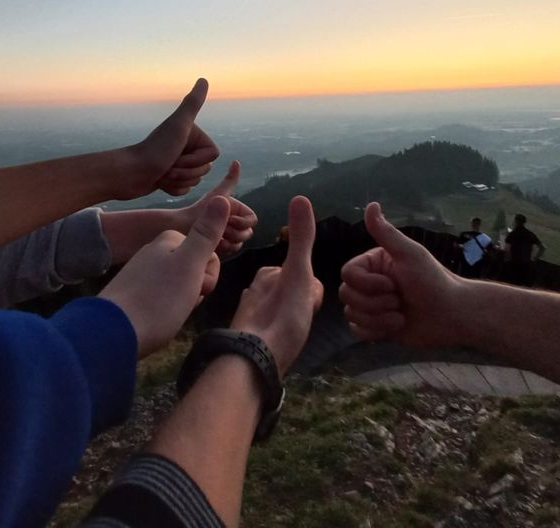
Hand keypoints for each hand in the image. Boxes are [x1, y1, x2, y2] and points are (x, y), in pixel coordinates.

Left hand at [99, 196, 230, 358]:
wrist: (113, 332)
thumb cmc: (159, 298)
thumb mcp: (190, 264)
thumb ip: (206, 233)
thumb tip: (222, 198)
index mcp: (168, 241)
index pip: (207, 253)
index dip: (208, 274)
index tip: (198, 287)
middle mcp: (153, 253)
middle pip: (193, 270)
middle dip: (196, 289)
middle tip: (184, 302)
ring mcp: (141, 274)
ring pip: (179, 287)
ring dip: (183, 302)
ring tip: (169, 314)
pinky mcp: (132, 295)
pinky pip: (161, 299)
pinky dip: (165, 310)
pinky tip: (158, 320)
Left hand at [123, 78, 219, 197]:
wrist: (130, 173)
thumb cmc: (155, 150)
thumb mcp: (178, 125)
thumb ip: (193, 103)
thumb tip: (203, 79)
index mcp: (192, 135)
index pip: (213, 155)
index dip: (196, 159)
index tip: (177, 153)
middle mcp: (186, 147)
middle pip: (205, 169)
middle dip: (186, 171)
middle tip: (167, 164)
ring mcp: (179, 163)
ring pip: (195, 180)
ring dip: (178, 180)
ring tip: (162, 173)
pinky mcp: (171, 178)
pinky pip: (185, 189)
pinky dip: (173, 189)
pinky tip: (160, 182)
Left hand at [178, 160, 256, 254]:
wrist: (175, 231)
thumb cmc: (195, 213)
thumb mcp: (215, 196)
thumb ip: (228, 182)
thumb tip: (236, 161)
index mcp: (233, 210)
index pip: (251, 219)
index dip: (243, 222)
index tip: (228, 221)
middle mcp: (231, 223)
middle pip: (246, 232)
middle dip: (235, 233)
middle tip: (219, 232)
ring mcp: (224, 237)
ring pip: (239, 244)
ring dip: (229, 242)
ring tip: (214, 239)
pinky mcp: (217, 250)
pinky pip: (228, 252)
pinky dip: (222, 250)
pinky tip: (210, 248)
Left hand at [230, 196, 322, 376]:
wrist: (254, 362)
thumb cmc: (281, 316)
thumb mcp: (298, 274)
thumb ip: (302, 239)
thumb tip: (301, 196)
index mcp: (266, 274)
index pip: (302, 275)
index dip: (311, 292)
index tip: (305, 306)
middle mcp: (253, 291)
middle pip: (293, 293)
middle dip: (301, 306)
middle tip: (298, 322)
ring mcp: (249, 315)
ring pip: (284, 311)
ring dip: (291, 320)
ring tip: (290, 336)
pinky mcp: (248, 338)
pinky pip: (273, 331)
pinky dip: (279, 335)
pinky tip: (280, 347)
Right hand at [339, 202, 463, 347]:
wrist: (451, 316)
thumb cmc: (433, 281)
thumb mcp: (409, 254)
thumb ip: (386, 232)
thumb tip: (371, 204)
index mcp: (373, 264)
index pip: (347, 273)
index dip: (367, 284)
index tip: (393, 285)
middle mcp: (368, 283)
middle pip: (346, 295)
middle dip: (375, 303)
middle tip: (400, 302)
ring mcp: (370, 305)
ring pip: (351, 314)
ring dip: (378, 319)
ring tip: (401, 316)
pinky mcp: (374, 325)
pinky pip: (356, 330)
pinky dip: (375, 331)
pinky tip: (395, 326)